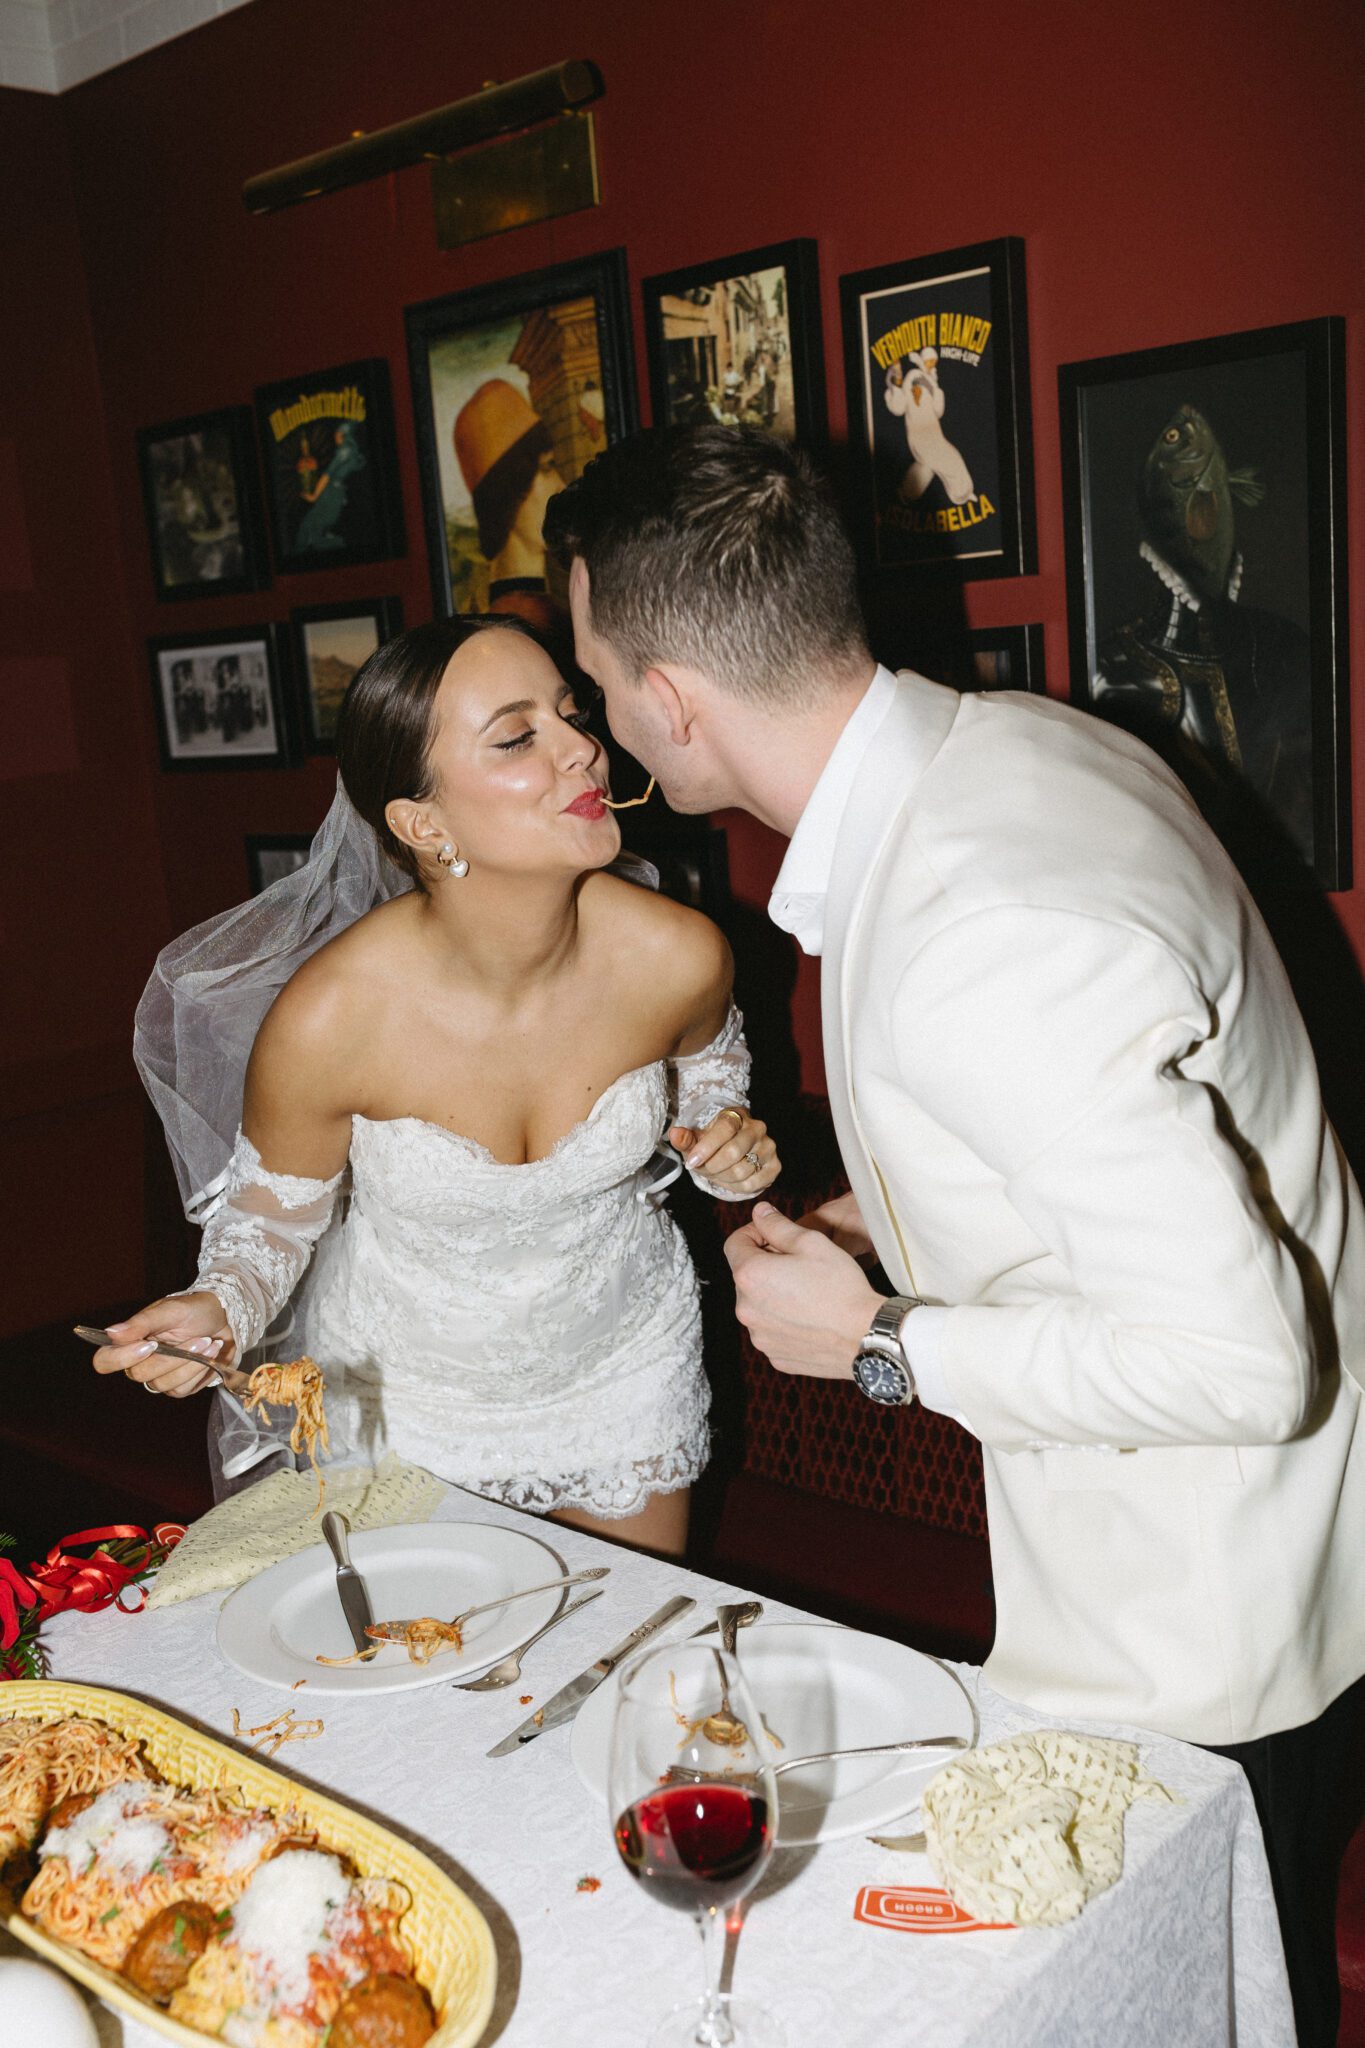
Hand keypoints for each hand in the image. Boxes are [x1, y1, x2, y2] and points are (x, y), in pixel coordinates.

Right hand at [93, 1294, 243, 1397]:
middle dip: (173, 1357)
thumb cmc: (194, 1310)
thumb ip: (142, 1322)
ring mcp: (158, 1377)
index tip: (150, 1344)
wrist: (224, 1318)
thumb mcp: (171, 1309)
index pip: (104, 1361)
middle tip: (200, 1338)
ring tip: (210, 1342)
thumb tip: (110, 1333)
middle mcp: (139, 1362)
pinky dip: (199, 1372)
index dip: (121, 1358)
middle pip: (140, 1374)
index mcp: (130, 1340)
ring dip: (192, 1363)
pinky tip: (210, 1355)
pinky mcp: (178, 1387)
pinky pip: (181, 1390)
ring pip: (163, 1385)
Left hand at [669, 1108, 779, 1196]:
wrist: (735, 1149)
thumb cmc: (713, 1143)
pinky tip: (729, 1180)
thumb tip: (674, 1134)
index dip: (706, 1147)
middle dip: (712, 1166)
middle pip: (733, 1153)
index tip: (691, 1161)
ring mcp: (769, 1147)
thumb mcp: (697, 1139)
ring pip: (741, 1171)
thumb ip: (685, 1138)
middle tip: (702, 1168)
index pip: (725, 1129)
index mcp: (737, 1115)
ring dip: (721, 1178)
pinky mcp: (775, 1166)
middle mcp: (758, 1128)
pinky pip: (752, 1185)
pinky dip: (735, 1187)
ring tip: (715, 1173)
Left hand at [724, 1202, 880, 1377]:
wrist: (865, 1336)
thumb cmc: (841, 1287)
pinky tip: (810, 1317)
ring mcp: (759, 1336)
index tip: (776, 1235)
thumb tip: (760, 1213)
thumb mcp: (811, 1242)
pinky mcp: (775, 1356)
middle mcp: (745, 1309)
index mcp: (749, 1276)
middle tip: (799, 1264)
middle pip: (747, 1276)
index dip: (754, 1232)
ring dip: (774, 1294)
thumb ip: (778, 1225)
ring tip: (807, 1292)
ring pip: (759, 1305)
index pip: (735, 1243)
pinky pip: (772, 1330)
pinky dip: (784, 1321)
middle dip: (766, 1265)